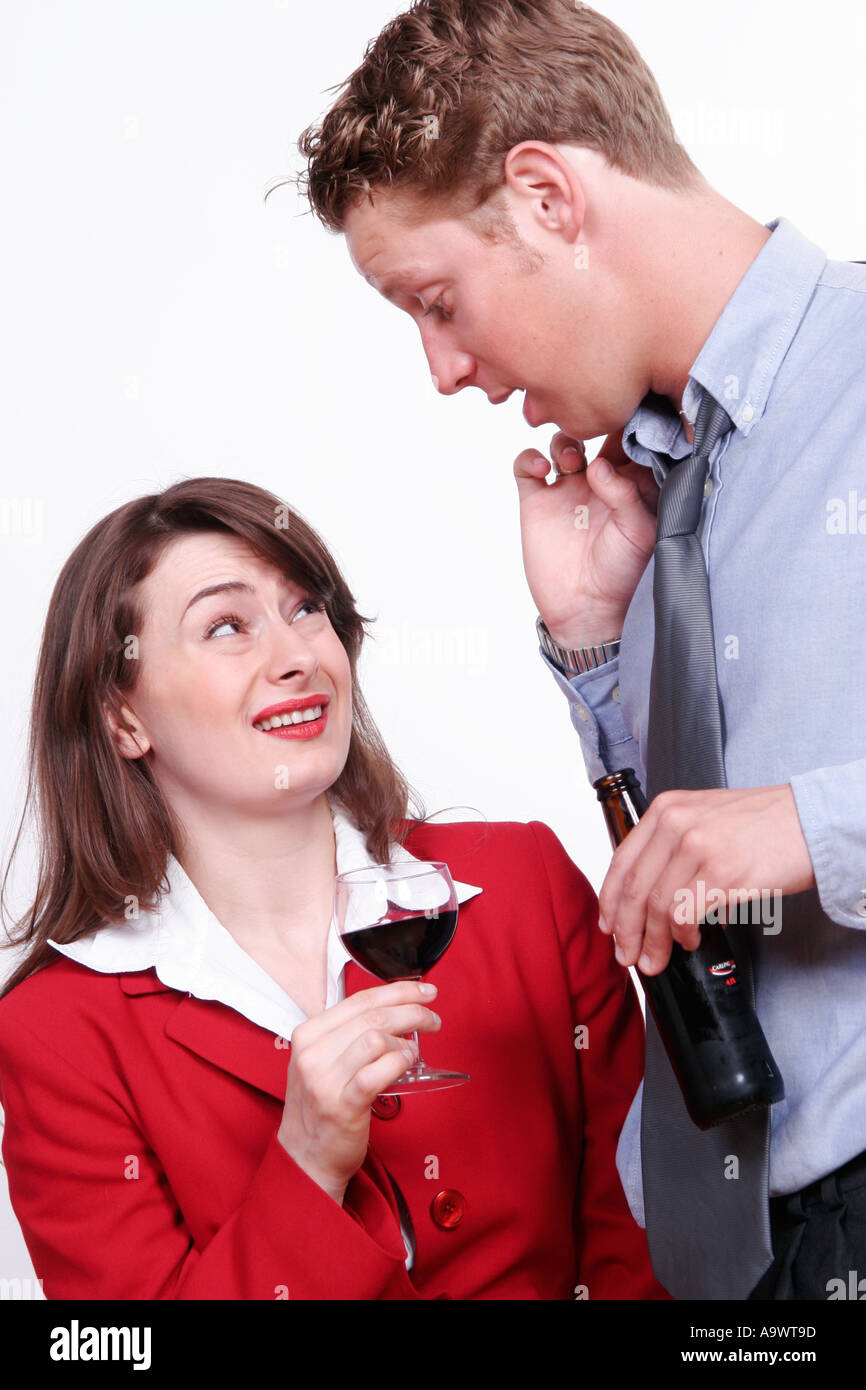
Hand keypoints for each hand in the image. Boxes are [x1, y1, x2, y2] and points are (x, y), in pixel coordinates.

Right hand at [277, 980, 440, 1201]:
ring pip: (376, 1038)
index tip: (424, 991)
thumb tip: (395, 1008)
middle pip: (373, 1016)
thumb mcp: (321, 1060)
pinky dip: (399, 1061)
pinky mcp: (342, 1105)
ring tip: (414, 1052)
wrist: (305, 1158)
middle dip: (413, 1011)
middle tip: (433, 1018)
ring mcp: (325, 1080)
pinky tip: (407, 1063)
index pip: (360, 1000)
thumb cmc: (321, 1106)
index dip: (398, 991)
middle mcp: (312, 1053)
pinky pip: (379, 1071)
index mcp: (308, 1034)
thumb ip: (347, 1034)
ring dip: (405, 1041)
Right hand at [514, 430, 659, 647]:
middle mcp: (599, 482)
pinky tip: (542, 470)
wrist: (583, 609)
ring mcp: (567, 489)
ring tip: (572, 460)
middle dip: (596, 424)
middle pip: (596, 433)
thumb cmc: (620, 574)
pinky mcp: (537, 500)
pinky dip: (530, 458)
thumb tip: (598, 464)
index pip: (633, 442)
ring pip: (563, 443)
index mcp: (631, 485)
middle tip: (596, 427)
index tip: (629, 411)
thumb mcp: (639, 532)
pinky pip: (527, 465)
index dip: (631, 425)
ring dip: (566, 440)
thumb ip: (626, 493)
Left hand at [597, 786, 815, 973]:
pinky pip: (684, 915)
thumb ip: (673, 845)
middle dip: (626, 931)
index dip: (609, 901)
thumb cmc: (763, 824)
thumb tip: (652, 898)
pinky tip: (690, 941)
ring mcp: (697, 846)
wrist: (809, 820)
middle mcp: (675, 823)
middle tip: (627, 955)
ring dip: (653, 942)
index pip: (622, 860)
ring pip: (657, 907)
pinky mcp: (720, 872)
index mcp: (666, 809)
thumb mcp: (704, 817)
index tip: (608, 926)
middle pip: (633, 888)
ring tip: (656, 959)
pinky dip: (681, 936)